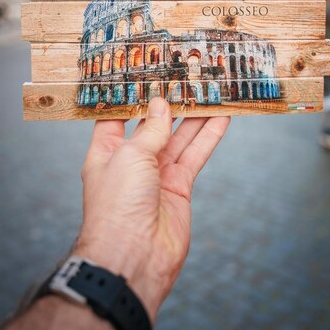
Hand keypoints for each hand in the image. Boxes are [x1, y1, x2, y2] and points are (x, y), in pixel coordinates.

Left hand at [75, 97, 229, 322]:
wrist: (133, 257)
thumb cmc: (117, 205)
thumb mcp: (130, 156)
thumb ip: (150, 129)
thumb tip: (160, 104)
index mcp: (107, 151)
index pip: (119, 115)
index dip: (133, 95)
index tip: (148, 73)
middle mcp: (132, 160)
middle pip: (154, 124)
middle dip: (170, 102)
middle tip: (187, 78)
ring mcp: (157, 174)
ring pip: (179, 137)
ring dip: (195, 115)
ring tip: (210, 91)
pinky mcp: (179, 187)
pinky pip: (195, 155)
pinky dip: (209, 136)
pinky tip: (221, 118)